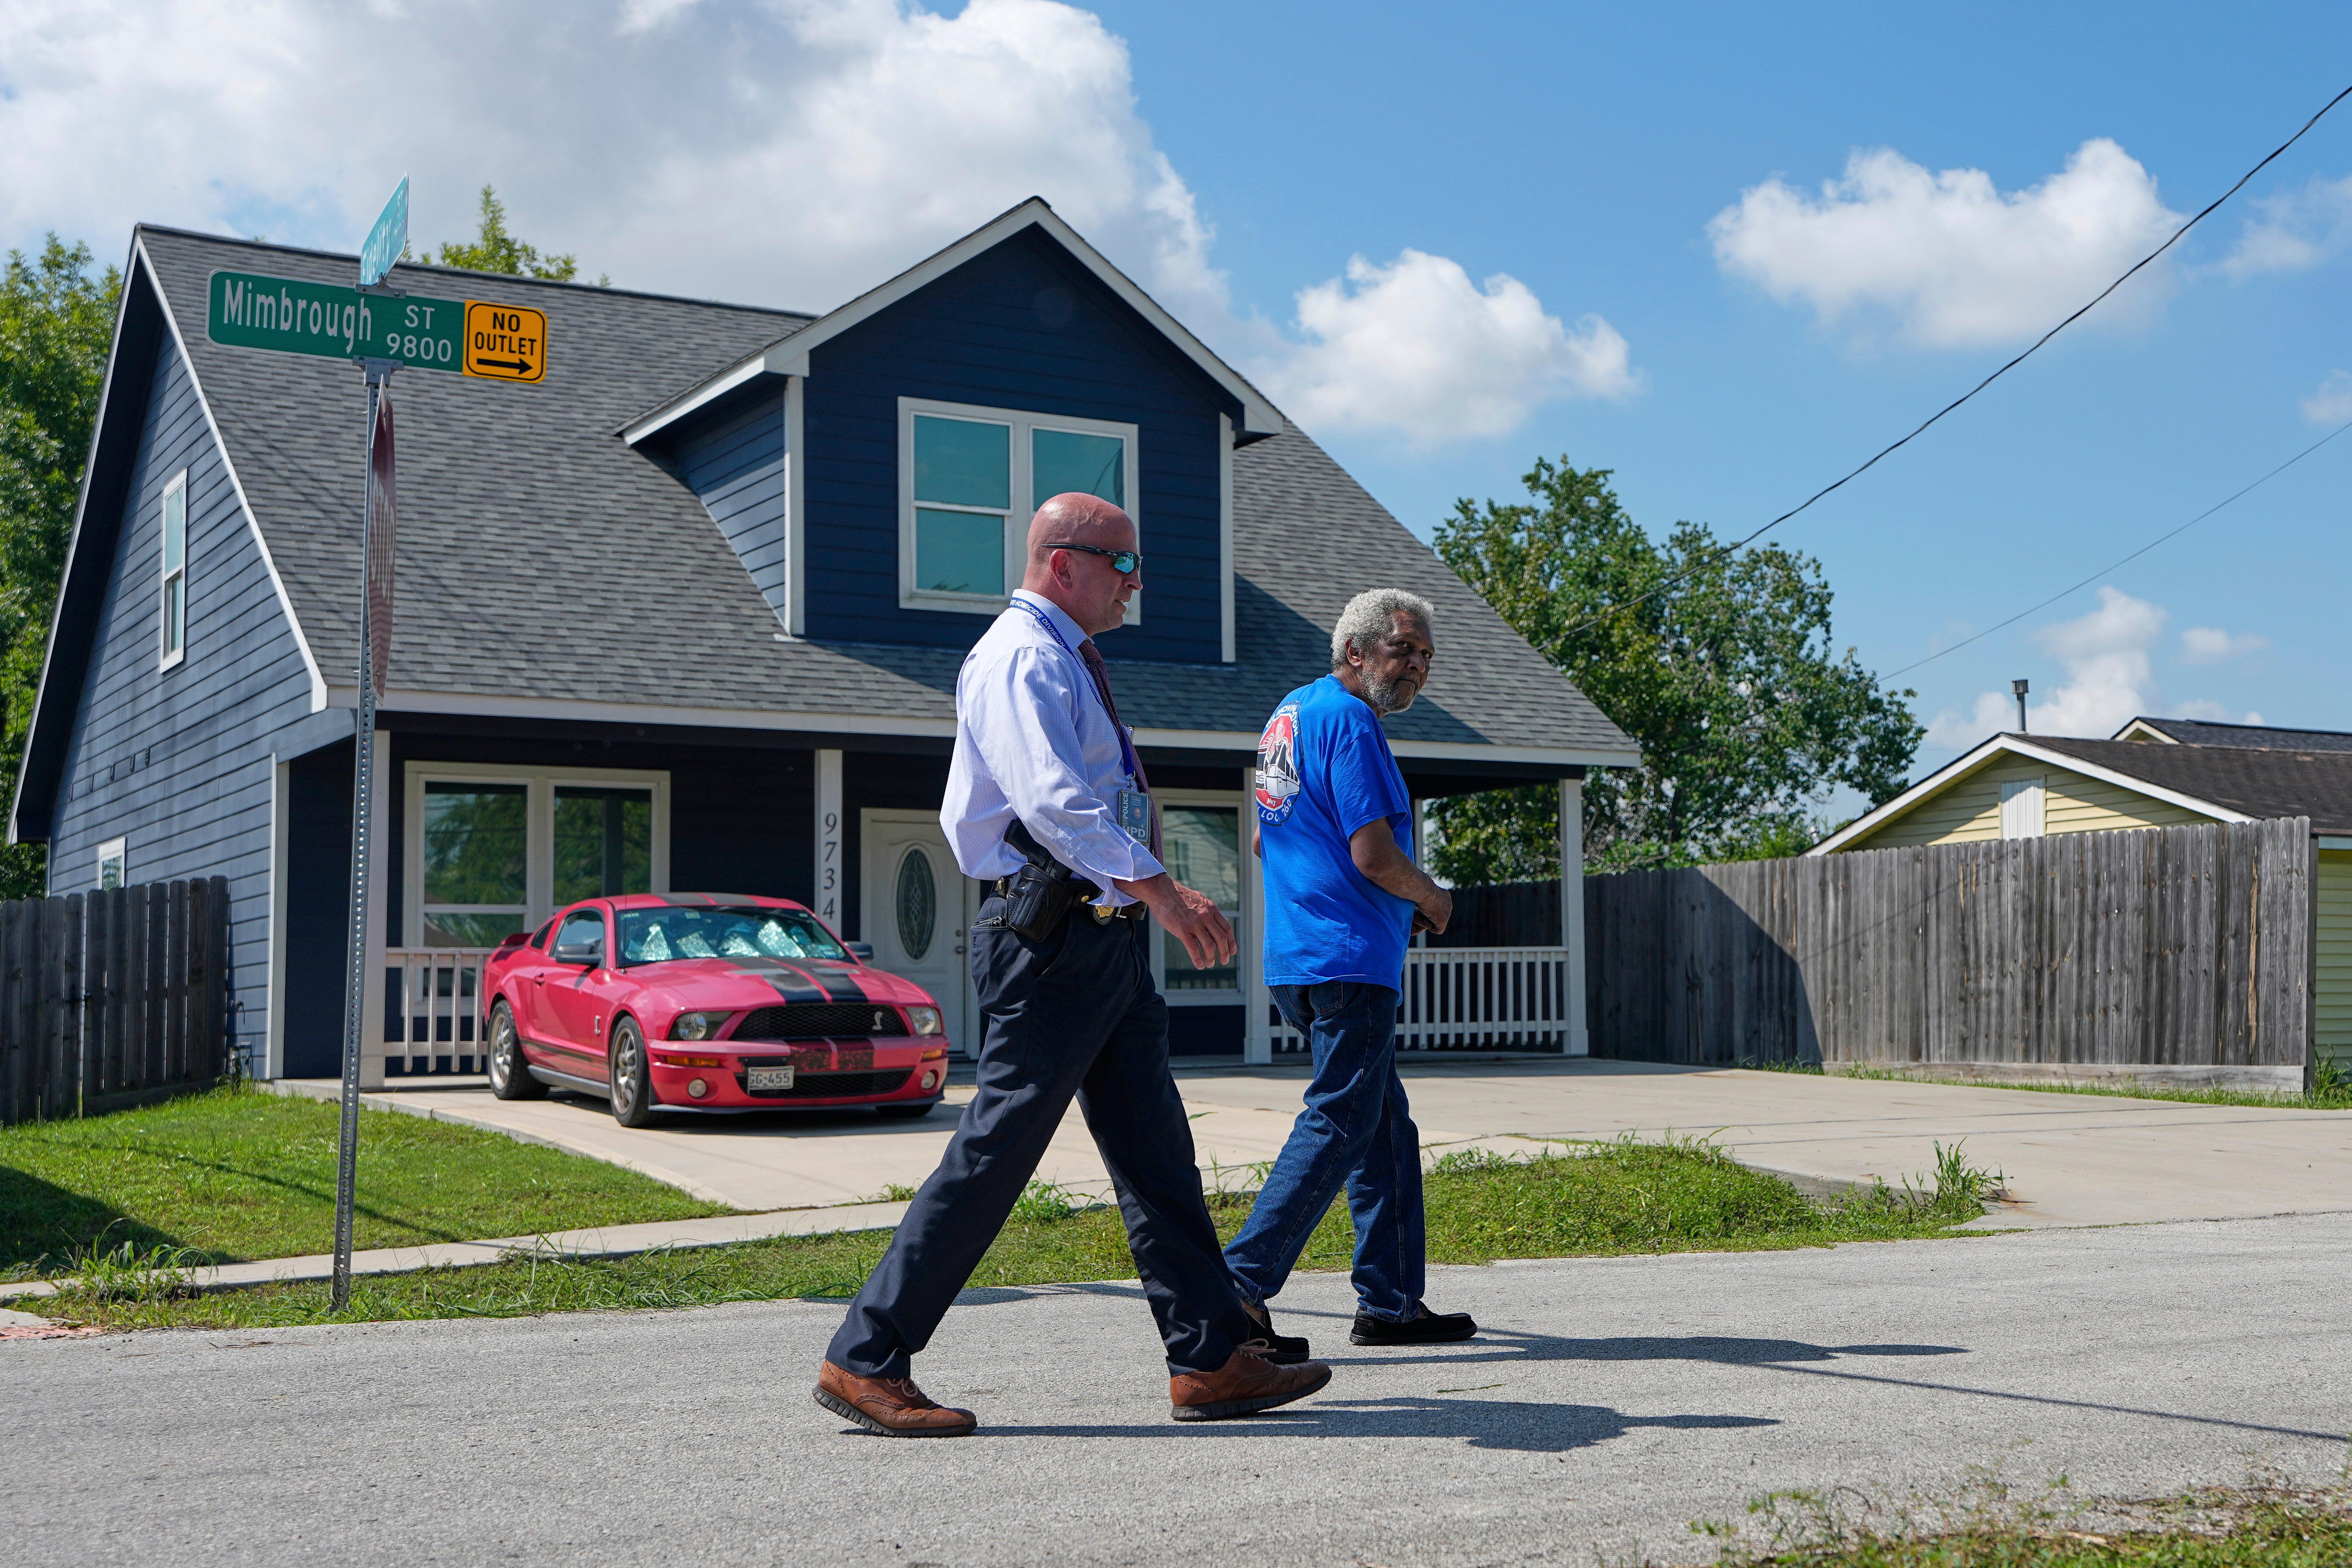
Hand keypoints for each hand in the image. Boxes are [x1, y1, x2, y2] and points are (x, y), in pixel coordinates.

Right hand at [1116, 873, 1237, 970]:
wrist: (1161, 891)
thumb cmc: (1177, 896)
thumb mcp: (1198, 899)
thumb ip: (1206, 910)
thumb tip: (1212, 920)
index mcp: (1210, 909)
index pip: (1226, 928)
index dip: (1231, 942)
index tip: (1232, 951)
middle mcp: (1205, 916)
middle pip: (1221, 938)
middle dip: (1224, 952)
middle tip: (1224, 961)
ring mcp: (1194, 924)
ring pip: (1209, 946)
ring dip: (1211, 958)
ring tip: (1209, 964)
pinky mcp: (1182, 930)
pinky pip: (1193, 949)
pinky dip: (1198, 959)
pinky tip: (1199, 965)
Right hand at [1417, 885, 1451, 935]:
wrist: (1423, 891)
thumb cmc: (1420, 889)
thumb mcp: (1423, 893)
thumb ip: (1424, 898)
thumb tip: (1417, 901)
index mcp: (1444, 896)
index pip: (1437, 907)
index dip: (1427, 910)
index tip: (1417, 910)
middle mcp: (1448, 904)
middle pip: (1437, 915)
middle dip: (1426, 917)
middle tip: (1415, 916)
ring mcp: (1447, 912)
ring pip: (1437, 923)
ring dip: (1426, 922)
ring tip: (1416, 918)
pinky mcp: (1444, 920)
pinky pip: (1439, 930)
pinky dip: (1429, 927)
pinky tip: (1423, 921)